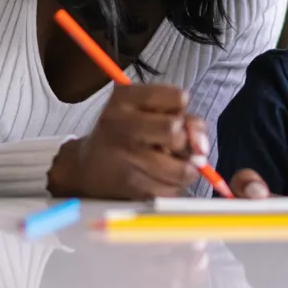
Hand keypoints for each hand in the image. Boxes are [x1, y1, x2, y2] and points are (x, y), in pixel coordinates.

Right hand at [47, 84, 201, 198]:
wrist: (86, 166)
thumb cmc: (123, 134)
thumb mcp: (144, 111)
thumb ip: (181, 118)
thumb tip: (201, 147)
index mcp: (125, 98)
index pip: (178, 97)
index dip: (180, 111)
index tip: (169, 117)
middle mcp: (121, 123)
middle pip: (177, 132)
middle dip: (183, 143)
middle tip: (170, 146)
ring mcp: (125, 156)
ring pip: (182, 168)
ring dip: (183, 170)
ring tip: (168, 165)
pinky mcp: (131, 185)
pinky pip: (172, 190)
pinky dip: (171, 187)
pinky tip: (156, 180)